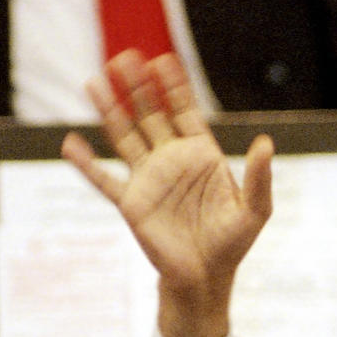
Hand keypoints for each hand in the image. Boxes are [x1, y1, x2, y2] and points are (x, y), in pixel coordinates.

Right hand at [61, 50, 272, 336]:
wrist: (205, 279)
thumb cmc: (231, 245)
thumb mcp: (254, 211)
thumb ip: (260, 178)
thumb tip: (265, 143)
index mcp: (200, 156)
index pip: (184, 112)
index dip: (174, 88)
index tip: (163, 61)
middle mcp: (171, 161)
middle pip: (150, 114)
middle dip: (138, 87)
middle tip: (125, 57)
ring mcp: (149, 180)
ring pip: (124, 137)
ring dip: (110, 110)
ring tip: (96, 81)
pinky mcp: (132, 204)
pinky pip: (105, 180)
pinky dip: (86, 164)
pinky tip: (70, 144)